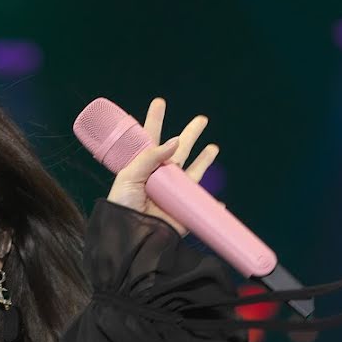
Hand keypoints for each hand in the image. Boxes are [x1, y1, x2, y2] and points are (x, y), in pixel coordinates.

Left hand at [106, 96, 219, 237]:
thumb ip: (150, 157)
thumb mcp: (128, 177)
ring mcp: (172, 195)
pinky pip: (200, 208)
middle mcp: (159, 179)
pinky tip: (220, 202)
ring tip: (213, 148)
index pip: (150, 139)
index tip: (160, 103)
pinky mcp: (182, 213)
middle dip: (190, 135)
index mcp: (143, 168)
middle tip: (201, 119)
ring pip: (194, 174)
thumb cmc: (121, 207)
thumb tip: (175, 142)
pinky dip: (212, 205)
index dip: (155, 121)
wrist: (129, 239)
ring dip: (204, 161)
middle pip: (179, 151)